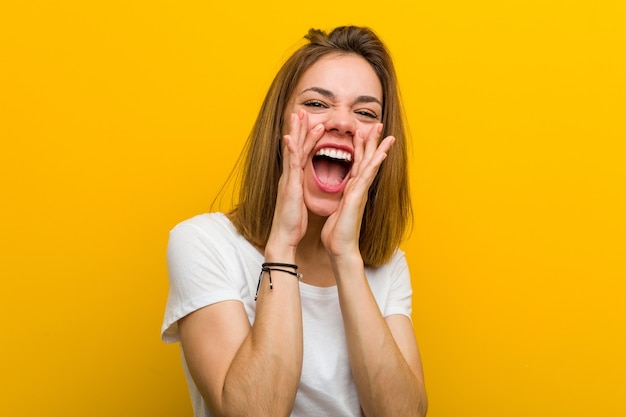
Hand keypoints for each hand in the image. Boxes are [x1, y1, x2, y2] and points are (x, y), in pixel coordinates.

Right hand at [265, 111, 323, 259]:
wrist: (284, 237)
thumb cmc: (293, 222)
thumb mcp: (299, 202)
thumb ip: (300, 190)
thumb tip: (302, 185)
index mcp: (294, 179)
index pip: (301, 154)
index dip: (305, 138)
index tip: (311, 124)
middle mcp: (289, 176)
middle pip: (295, 147)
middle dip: (298, 128)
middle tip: (300, 111)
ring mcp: (288, 180)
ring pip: (293, 151)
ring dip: (297, 133)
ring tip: (300, 116)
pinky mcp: (289, 186)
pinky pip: (291, 165)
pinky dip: (290, 151)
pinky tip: (291, 139)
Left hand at [321, 123, 394, 259]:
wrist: (340, 248)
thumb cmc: (337, 232)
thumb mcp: (337, 210)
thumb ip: (340, 200)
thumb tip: (341, 198)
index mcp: (351, 189)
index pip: (357, 163)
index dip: (360, 147)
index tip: (362, 132)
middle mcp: (358, 188)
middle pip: (366, 160)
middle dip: (372, 142)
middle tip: (377, 124)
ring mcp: (360, 192)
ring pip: (370, 165)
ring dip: (376, 148)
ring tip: (383, 132)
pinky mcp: (358, 197)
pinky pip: (366, 177)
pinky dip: (374, 164)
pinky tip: (381, 153)